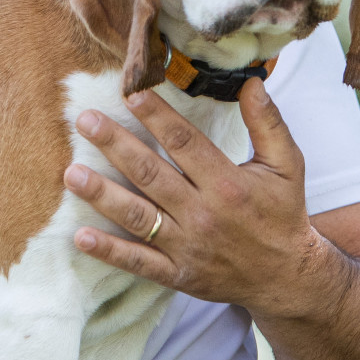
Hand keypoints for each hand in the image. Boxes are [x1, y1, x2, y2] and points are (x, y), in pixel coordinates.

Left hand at [64, 79, 326, 313]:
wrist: (287, 277)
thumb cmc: (283, 214)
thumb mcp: (288, 166)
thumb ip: (269, 124)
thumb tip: (251, 82)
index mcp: (228, 183)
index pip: (185, 144)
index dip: (157, 117)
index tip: (131, 94)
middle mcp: (203, 214)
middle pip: (151, 174)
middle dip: (115, 146)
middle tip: (85, 121)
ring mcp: (187, 247)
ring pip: (137, 217)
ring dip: (101, 195)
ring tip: (71, 173)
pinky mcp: (177, 274)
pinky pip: (138, 262)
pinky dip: (108, 251)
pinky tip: (80, 236)